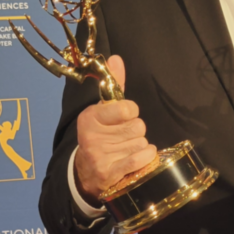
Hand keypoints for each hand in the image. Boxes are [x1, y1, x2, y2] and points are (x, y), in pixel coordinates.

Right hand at [73, 55, 157, 204]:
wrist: (87, 173)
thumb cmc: (101, 135)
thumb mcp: (103, 110)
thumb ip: (113, 84)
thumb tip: (116, 58)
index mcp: (90, 117)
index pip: (127, 108)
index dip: (131, 113)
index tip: (123, 117)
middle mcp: (92, 137)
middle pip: (138, 127)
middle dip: (135, 132)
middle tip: (121, 138)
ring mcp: (100, 157)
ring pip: (142, 143)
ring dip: (138, 147)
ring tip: (123, 151)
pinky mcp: (109, 175)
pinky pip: (141, 159)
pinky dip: (146, 158)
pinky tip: (136, 160)